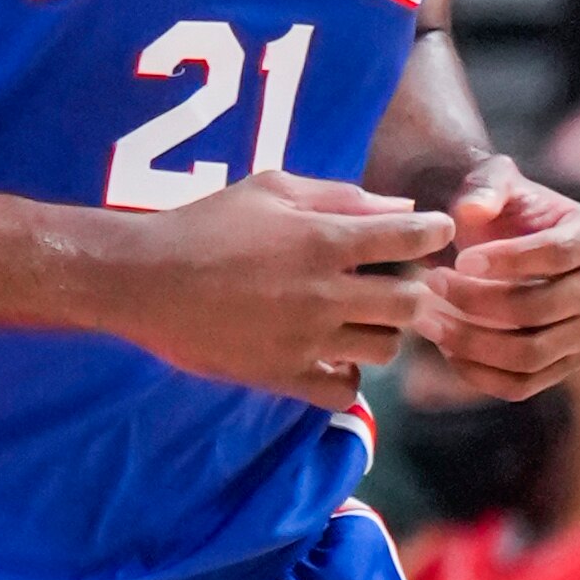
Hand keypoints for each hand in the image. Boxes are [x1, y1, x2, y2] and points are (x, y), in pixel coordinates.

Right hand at [106, 171, 449, 412]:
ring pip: (386, 348)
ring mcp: (307, 339)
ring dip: (382, 331)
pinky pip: (345, 390)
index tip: (431, 233)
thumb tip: (401, 207)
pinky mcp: (284, 375)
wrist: (145, 280)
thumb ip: (339, 196)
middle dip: (414, 289)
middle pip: (411, 302)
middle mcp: (326, 293)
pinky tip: (333, 356)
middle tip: (394, 281)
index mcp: (326, 240)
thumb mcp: (271, 189)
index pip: (412, 238)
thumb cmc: (206, 223)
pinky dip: (349, 375)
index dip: (434, 233)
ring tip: (359, 318)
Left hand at [419, 162, 579, 398]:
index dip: (507, 260)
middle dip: (475, 301)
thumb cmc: (501, 208)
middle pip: (540, 308)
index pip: (559, 254)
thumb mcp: (492, 181)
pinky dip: (477, 372)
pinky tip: (444, 347)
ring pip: (530, 354)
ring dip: (470, 341)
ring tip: (425, 320)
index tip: (459, 258)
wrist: (504, 241)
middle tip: (429, 284)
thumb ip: (484, 186)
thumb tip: (471, 210)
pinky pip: (521, 384)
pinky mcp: (565, 363)